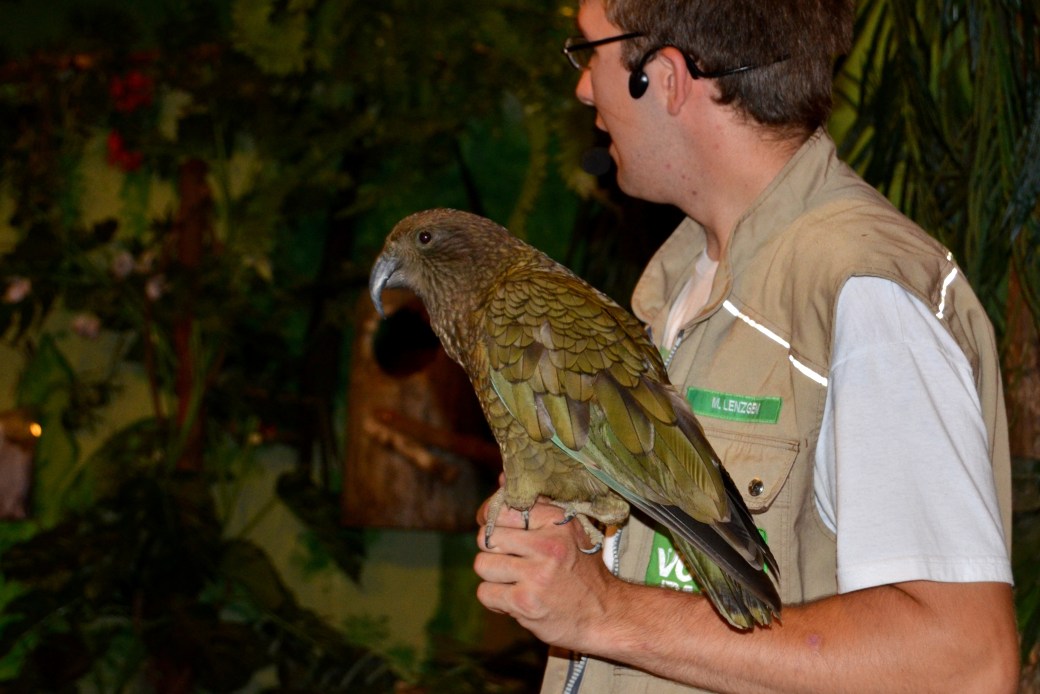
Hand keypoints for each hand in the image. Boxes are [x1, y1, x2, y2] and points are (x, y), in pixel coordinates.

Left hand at [473, 492, 618, 649]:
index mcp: (556, 522)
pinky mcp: (526, 603)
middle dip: (493, 551)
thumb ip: (534, 506)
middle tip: (511, 560)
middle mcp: (547, 545)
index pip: (503, 509)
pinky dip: (495, 599)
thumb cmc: (582, 571)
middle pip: (487, 538)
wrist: (605, 615)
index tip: (498, 531)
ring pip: (482, 565)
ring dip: (493, 576)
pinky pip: (485, 593)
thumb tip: (502, 480)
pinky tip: (515, 598)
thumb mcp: (567, 532)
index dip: (491, 520)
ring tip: (514, 580)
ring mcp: (536, 575)